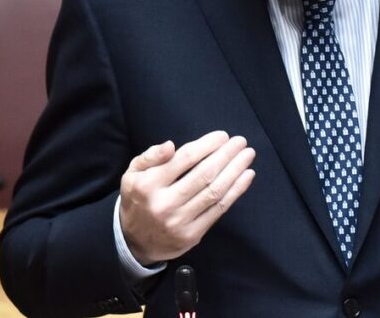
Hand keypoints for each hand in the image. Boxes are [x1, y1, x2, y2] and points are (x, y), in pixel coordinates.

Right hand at [119, 130, 255, 263]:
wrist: (134, 243)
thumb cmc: (138, 200)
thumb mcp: (132, 174)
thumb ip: (150, 157)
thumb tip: (170, 145)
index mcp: (149, 185)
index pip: (184, 159)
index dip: (207, 145)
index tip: (223, 136)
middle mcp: (165, 203)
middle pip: (204, 174)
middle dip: (226, 155)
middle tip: (241, 141)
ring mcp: (180, 221)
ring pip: (214, 192)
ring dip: (235, 171)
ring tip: (248, 155)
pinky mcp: (193, 235)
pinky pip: (219, 210)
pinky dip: (236, 191)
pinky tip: (246, 176)